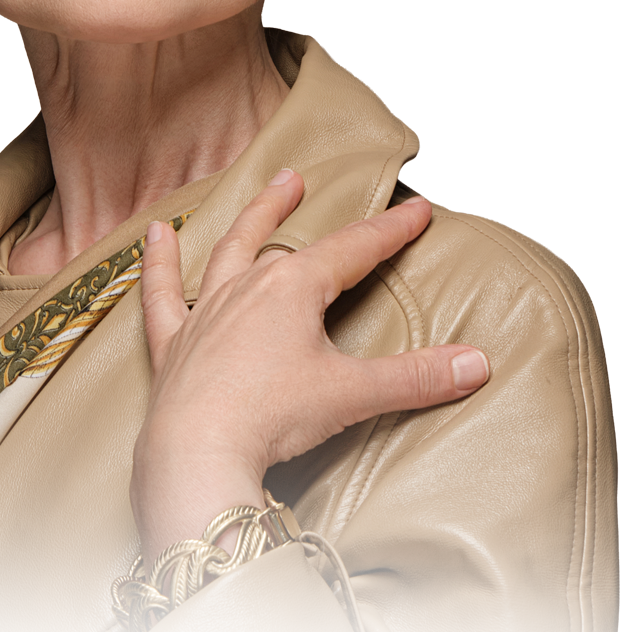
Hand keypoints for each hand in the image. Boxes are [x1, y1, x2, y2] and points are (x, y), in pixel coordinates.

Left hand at [130, 171, 489, 572]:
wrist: (196, 452)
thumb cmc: (271, 417)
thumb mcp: (353, 395)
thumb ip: (417, 378)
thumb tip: (478, 363)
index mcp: (293, 288)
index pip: (354, 250)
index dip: (390, 230)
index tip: (417, 209)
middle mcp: (246, 288)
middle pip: (283, 240)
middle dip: (296, 209)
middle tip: (301, 179)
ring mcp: (206, 313)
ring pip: (227, 251)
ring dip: (246, 219)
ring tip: (259, 190)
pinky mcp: (173, 344)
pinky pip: (162, 294)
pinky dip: (156, 264)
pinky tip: (154, 236)